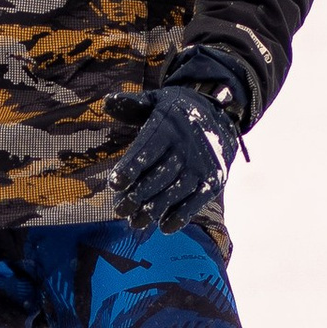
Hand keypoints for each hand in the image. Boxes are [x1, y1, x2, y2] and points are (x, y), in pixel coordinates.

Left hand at [112, 76, 242, 229]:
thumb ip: (132, 104)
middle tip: (119, 210)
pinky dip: (181, 216)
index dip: (130, 168)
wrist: (219, 116)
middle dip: (138, 195)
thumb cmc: (176, 111)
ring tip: (135, 221)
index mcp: (168, 126)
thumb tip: (107, 103)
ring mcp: (201, 165)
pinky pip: (197, 201)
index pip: (147, 150)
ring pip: (176, 191)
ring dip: (155, 210)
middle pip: (159, 175)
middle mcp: (186, 146)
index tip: (114, 183)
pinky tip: (164, 227)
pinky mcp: (213, 180)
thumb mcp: (156, 100)